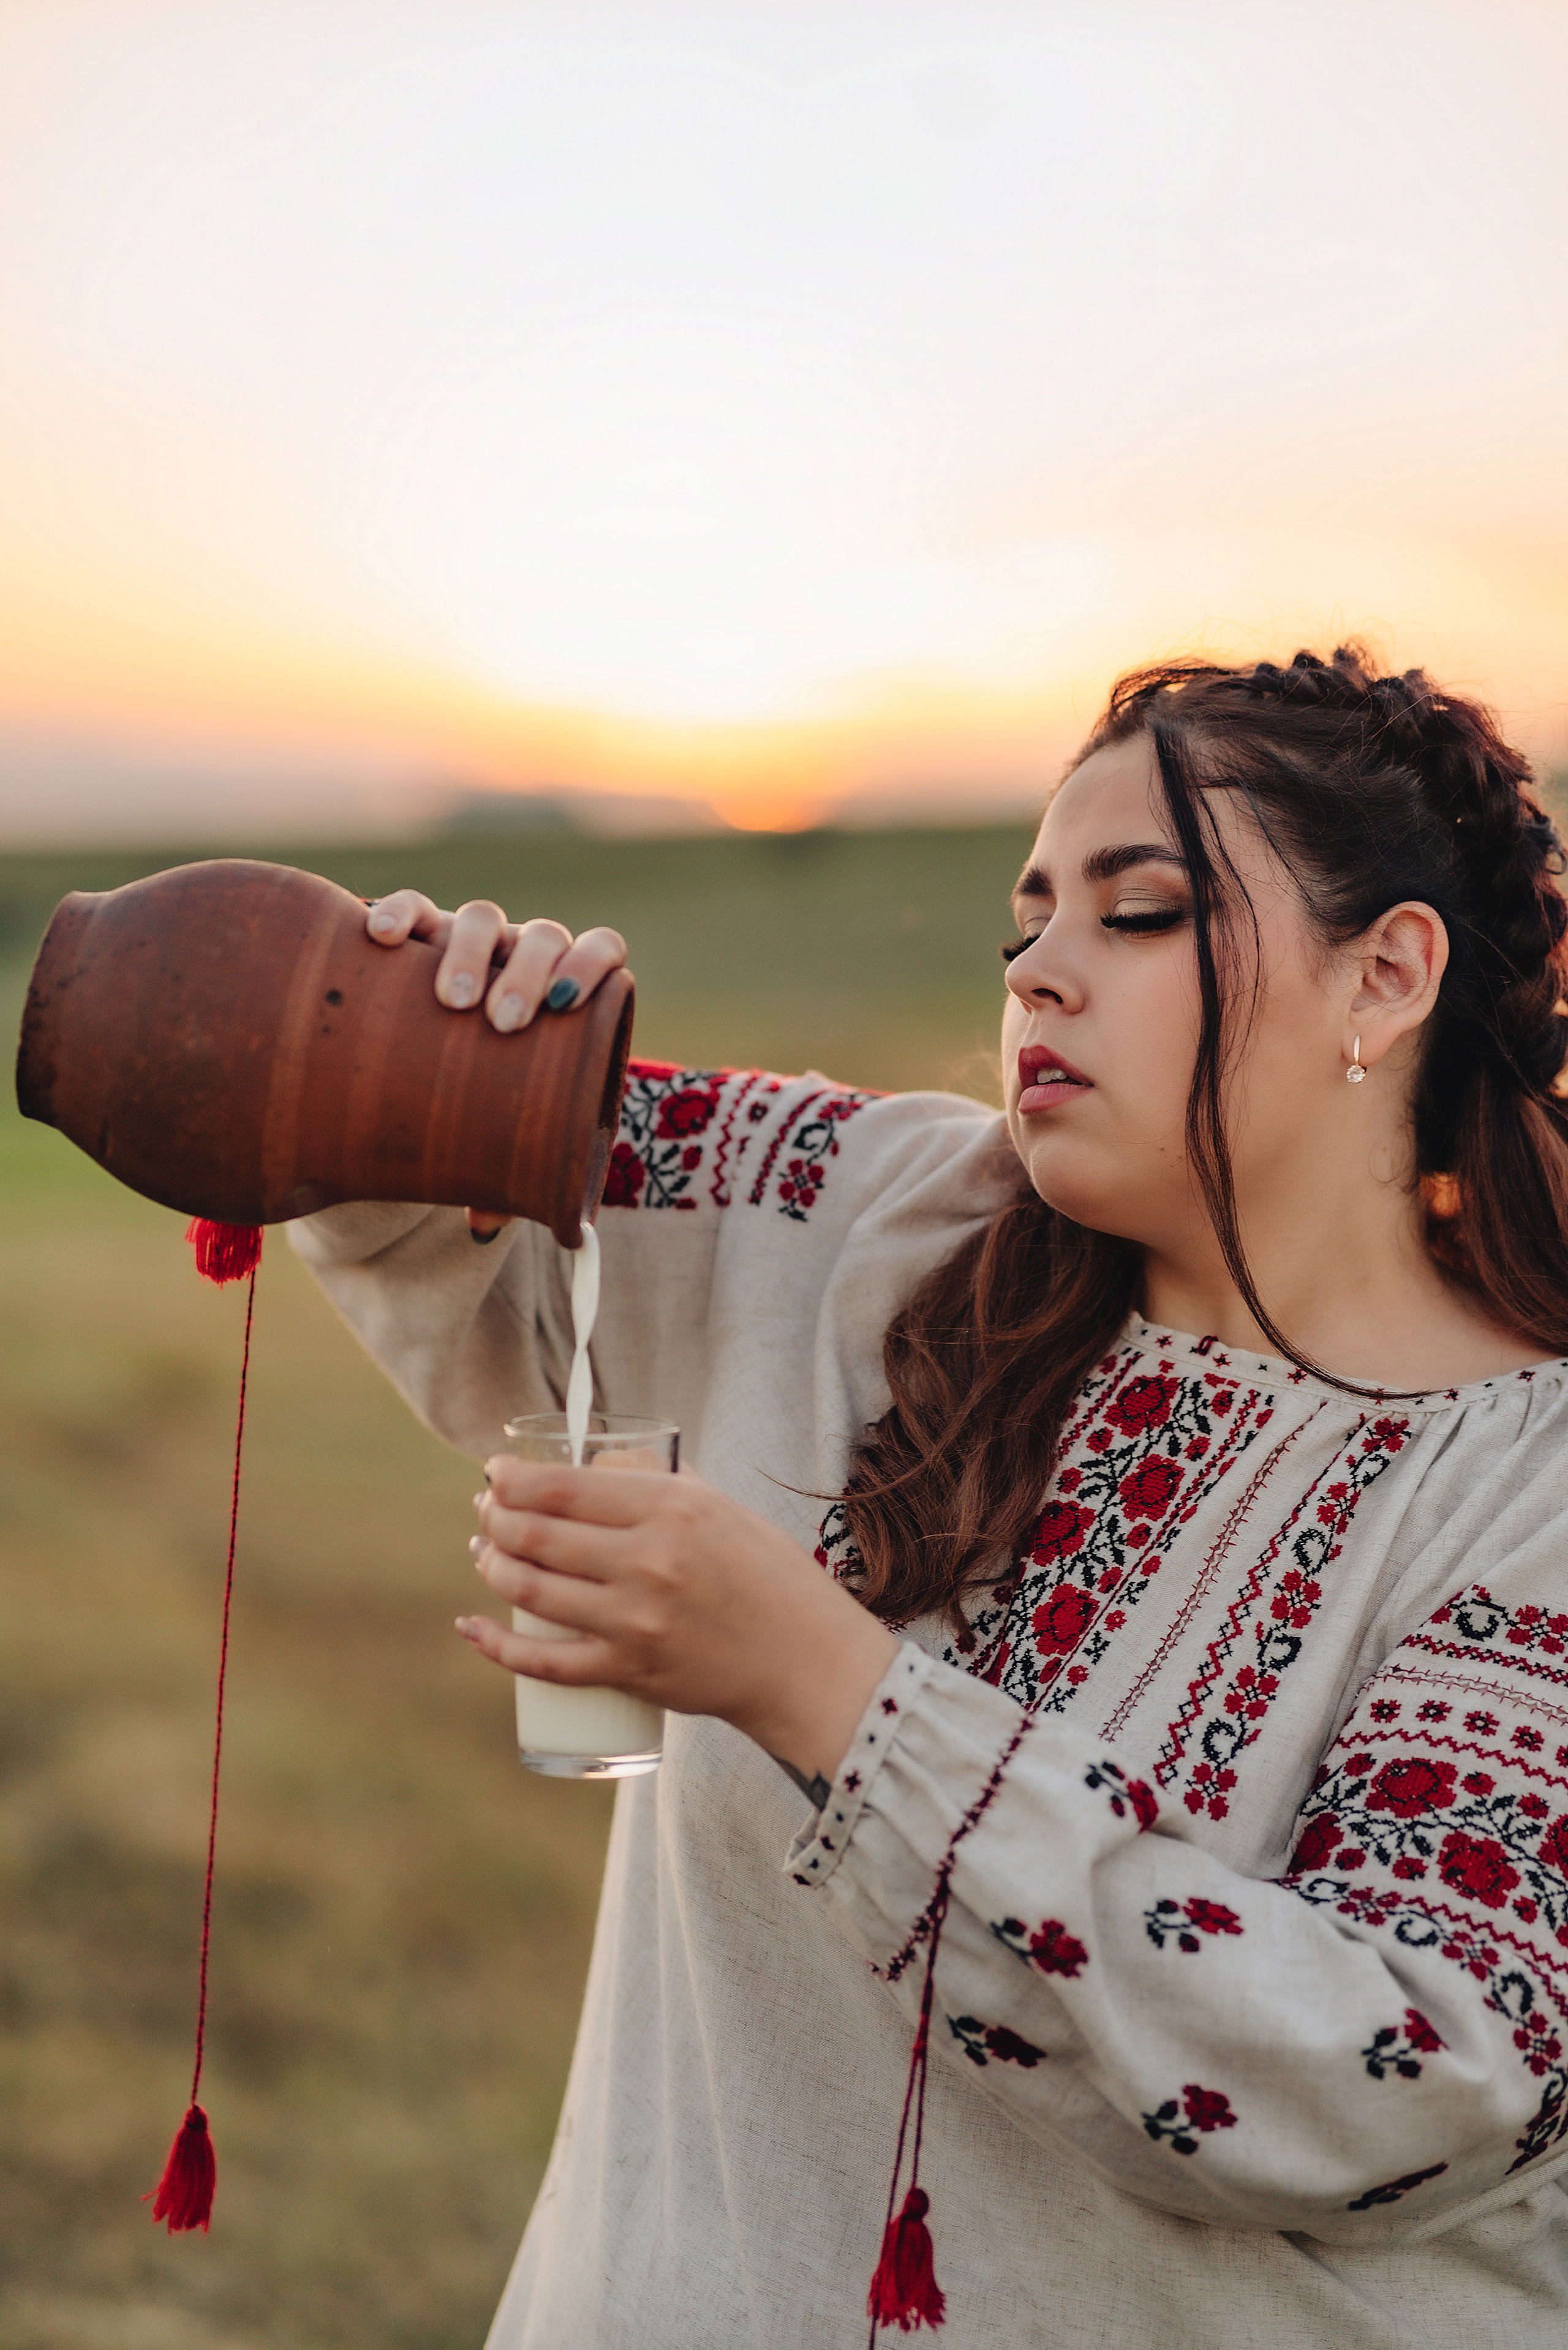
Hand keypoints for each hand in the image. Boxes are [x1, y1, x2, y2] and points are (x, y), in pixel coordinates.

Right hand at [364, 890, 626, 1236]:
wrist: (425, 1081)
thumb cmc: (484, 1114)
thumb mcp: (505, 1142)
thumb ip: (506, 1178)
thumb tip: (485, 1226)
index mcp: (565, 995)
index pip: (601, 951)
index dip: (591, 966)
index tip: (566, 1005)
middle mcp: (523, 959)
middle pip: (542, 938)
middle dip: (526, 973)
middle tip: (502, 1022)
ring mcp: (470, 943)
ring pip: (481, 919)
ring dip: (469, 950)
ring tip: (449, 999)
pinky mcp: (416, 937)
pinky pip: (412, 911)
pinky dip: (399, 913)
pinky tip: (380, 936)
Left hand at [459, 1458, 899, 1789]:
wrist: (805, 1661)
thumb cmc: (769, 1577)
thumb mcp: (722, 1508)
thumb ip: (662, 1483)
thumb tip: (603, 1464)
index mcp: (670, 1509)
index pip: (563, 1486)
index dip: (512, 1478)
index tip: (494, 1473)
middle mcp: (647, 1562)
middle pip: (536, 1535)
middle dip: (494, 1518)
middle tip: (485, 1511)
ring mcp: (633, 1621)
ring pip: (530, 1590)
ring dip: (491, 1566)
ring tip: (483, 1552)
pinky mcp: (627, 1671)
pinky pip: (544, 1662)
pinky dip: (497, 1645)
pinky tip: (471, 1626)